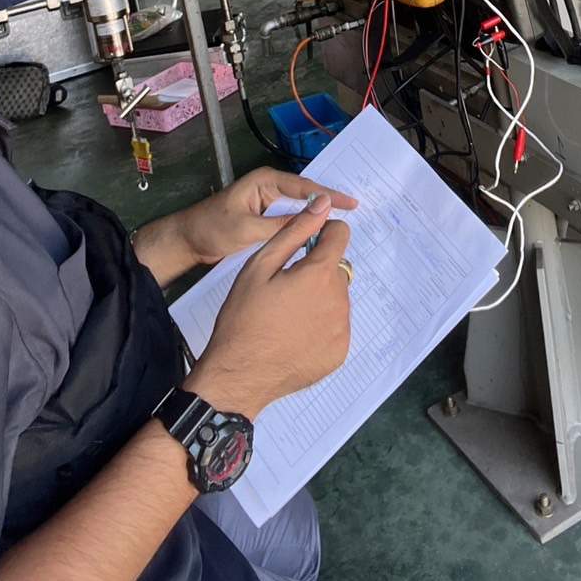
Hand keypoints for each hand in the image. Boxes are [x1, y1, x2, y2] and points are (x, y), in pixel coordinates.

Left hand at [176, 168, 357, 265]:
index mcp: (265, 181)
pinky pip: (291, 218)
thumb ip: (283, 223)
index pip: (304, 186)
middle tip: (356, 209)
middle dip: (329, 201)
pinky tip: (319, 233)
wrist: (188, 241)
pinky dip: (306, 224)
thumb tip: (316, 216)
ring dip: (319, 214)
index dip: (329, 195)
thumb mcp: (248, 228)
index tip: (351, 203)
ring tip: (344, 221)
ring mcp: (268, 202)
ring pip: (300, 206)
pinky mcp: (266, 217)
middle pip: (306, 193)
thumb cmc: (212, 229)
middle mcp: (269, 187)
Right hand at [184, 197, 351, 418]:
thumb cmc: (243, 317)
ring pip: (337, 296)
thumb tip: (322, 204)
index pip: (341, 235)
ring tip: (287, 314)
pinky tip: (295, 334)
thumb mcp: (260, 266)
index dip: (321, 235)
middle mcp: (339, 300)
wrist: (238, 375)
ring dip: (319, 297)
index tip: (302, 249)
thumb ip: (295, 232)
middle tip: (284, 288)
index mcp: (320, 275)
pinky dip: (321, 324)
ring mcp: (342, 329)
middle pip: (337, 268)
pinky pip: (336, 325)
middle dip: (317, 270)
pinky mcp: (340, 352)